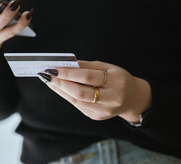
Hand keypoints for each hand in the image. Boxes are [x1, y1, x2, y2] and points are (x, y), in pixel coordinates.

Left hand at [37, 61, 151, 121]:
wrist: (133, 99)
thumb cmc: (118, 78)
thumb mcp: (108, 67)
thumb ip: (87, 66)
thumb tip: (65, 64)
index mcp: (117, 82)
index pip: (88, 78)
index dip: (69, 73)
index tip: (54, 68)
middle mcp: (112, 99)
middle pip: (81, 93)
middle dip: (61, 84)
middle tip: (47, 76)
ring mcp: (104, 111)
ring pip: (77, 101)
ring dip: (60, 90)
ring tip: (49, 81)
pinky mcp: (97, 116)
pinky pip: (78, 105)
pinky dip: (67, 96)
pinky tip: (59, 88)